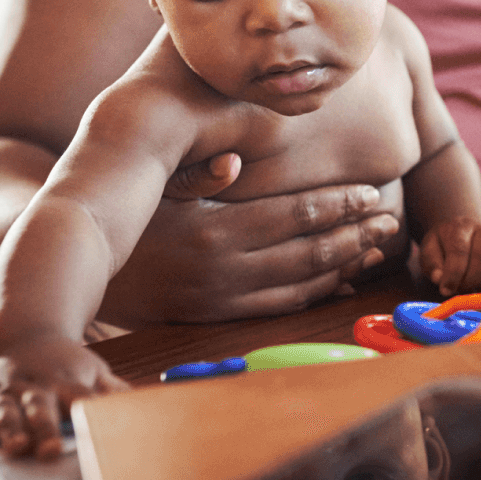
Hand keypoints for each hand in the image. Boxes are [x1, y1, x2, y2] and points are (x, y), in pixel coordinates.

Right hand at [0, 336, 128, 458]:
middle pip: (39, 407)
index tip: (92, 436)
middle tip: (48, 449)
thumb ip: (115, 392)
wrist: (24, 336)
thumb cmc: (65, 365)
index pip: (77, 399)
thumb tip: (150, 406)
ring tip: (12, 447)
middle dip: (43, 428)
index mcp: (64, 381)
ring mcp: (2, 394)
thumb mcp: (93, 371)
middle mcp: (31, 386)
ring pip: (2, 412)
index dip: (84, 417)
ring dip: (7, 430)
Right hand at [94, 156, 403, 325]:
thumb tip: (234, 162)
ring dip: (344, 266)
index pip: (293, 216)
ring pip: (301, 283)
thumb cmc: (127, 216)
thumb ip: (195, 172)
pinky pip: (280, 307)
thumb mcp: (154, 186)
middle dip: (356, 236)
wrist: (89, 274)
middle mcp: (226, 270)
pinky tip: (341, 278)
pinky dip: (316, 293)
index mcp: (215, 231)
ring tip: (378, 248)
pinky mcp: (219, 317)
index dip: (337, 205)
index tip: (371, 193)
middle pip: (308, 252)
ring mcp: (224, 298)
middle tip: (391, 221)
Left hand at [418, 216, 480, 295]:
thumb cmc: (444, 246)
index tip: (446, 289)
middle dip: (470, 280)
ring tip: (474, 289)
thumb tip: (440, 278)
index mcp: (460, 226)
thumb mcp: (430, 251)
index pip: (459, 250)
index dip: (453, 273)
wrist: (462, 233)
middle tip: (460, 290)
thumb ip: (432, 264)